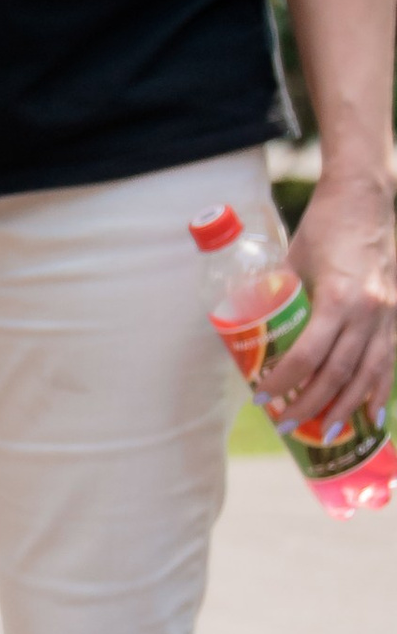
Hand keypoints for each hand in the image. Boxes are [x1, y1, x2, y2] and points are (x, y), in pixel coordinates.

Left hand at [262, 174, 396, 436]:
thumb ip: (277, 295)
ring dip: (347, 407)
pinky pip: (390, 361)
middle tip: (287, 424)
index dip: (285, 382)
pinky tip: (371, 413)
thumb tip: (251, 326)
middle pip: (339, 373)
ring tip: (326, 432)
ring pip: (369, 374)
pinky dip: (380, 390)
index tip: (263, 398)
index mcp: (338, 297)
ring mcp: (390, 314)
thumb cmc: (324, 227)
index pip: (309, 355)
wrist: (366, 200)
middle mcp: (370, 311)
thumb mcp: (292, 261)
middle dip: (311, 404)